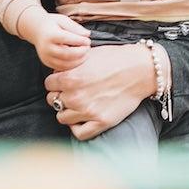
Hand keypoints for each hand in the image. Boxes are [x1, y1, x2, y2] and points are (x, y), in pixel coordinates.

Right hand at [26, 13, 90, 71]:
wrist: (36, 30)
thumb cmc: (52, 24)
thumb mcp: (63, 20)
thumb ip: (75, 27)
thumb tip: (87, 35)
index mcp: (50, 35)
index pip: (67, 39)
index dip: (79, 41)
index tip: (88, 40)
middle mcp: (46, 47)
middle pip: (67, 54)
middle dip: (81, 52)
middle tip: (88, 48)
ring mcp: (46, 57)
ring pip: (65, 64)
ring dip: (78, 61)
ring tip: (85, 54)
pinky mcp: (47, 63)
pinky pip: (62, 68)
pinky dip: (72, 65)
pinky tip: (78, 59)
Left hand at [45, 42, 160, 140]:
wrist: (140, 70)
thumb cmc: (115, 59)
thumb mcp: (87, 55)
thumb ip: (69, 65)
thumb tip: (56, 72)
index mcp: (69, 78)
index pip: (48, 84)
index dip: (55, 82)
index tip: (62, 82)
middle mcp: (75, 96)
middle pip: (52, 101)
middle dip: (59, 95)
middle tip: (69, 93)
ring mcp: (87, 111)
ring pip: (62, 117)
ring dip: (67, 111)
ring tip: (75, 105)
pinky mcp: (101, 122)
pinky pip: (79, 133)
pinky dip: (76, 128)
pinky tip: (80, 120)